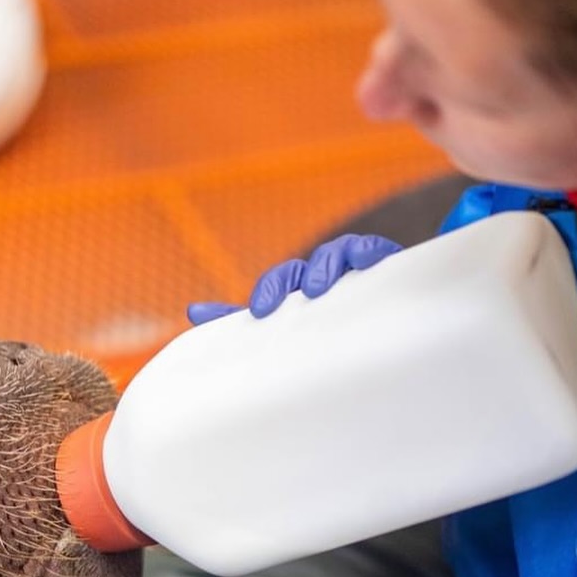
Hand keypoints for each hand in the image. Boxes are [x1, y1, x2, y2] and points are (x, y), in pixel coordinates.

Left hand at [186, 234, 400, 324]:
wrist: (384, 327)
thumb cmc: (326, 324)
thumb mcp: (283, 326)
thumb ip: (238, 322)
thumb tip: (192, 312)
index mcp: (299, 287)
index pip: (278, 281)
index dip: (266, 290)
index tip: (258, 311)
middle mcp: (323, 273)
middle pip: (300, 268)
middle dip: (284, 281)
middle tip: (272, 307)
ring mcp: (353, 269)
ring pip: (335, 253)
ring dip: (323, 265)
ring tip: (315, 289)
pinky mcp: (385, 264)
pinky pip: (376, 250)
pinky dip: (368, 251)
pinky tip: (364, 262)